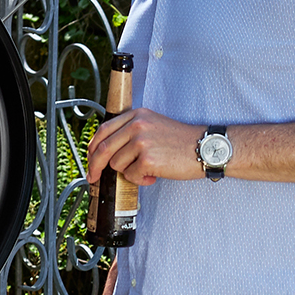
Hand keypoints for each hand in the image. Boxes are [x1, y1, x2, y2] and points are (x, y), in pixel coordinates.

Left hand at [87, 107, 214, 187]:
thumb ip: (131, 132)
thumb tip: (107, 151)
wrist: (204, 148)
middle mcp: (137, 125)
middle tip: (93, 177)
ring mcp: (141, 141)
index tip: (89, 159)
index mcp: (137, 115)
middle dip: (94, 166)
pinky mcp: (147, 159)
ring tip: (147, 168)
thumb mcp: (154, 125)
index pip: (103, 130)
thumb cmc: (181, 141)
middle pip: (103, 148)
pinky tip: (154, 173)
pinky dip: (140, 179)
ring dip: (129, 172)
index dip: (92, 147)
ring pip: (116, 165)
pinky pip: (130, 176)